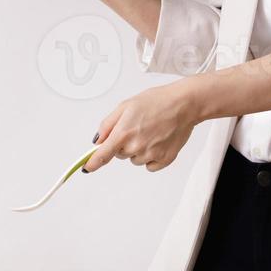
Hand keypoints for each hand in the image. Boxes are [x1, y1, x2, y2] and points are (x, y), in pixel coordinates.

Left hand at [85, 81, 203, 173]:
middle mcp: (136, 147)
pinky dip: (152, 157)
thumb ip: (108, 124)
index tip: (86, 168)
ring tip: (151, 132)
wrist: (184, 104)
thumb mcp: (125, 106)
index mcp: (124, 133)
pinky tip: (159, 141)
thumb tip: (97, 141)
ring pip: (135, 160)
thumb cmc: (156, 101)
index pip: (102, 155)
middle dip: (124, 144)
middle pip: (120, 154)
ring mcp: (151, 154)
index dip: (92, 163)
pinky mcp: (165, 159)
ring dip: (138, 150)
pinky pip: (150, 165)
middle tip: (138, 128)